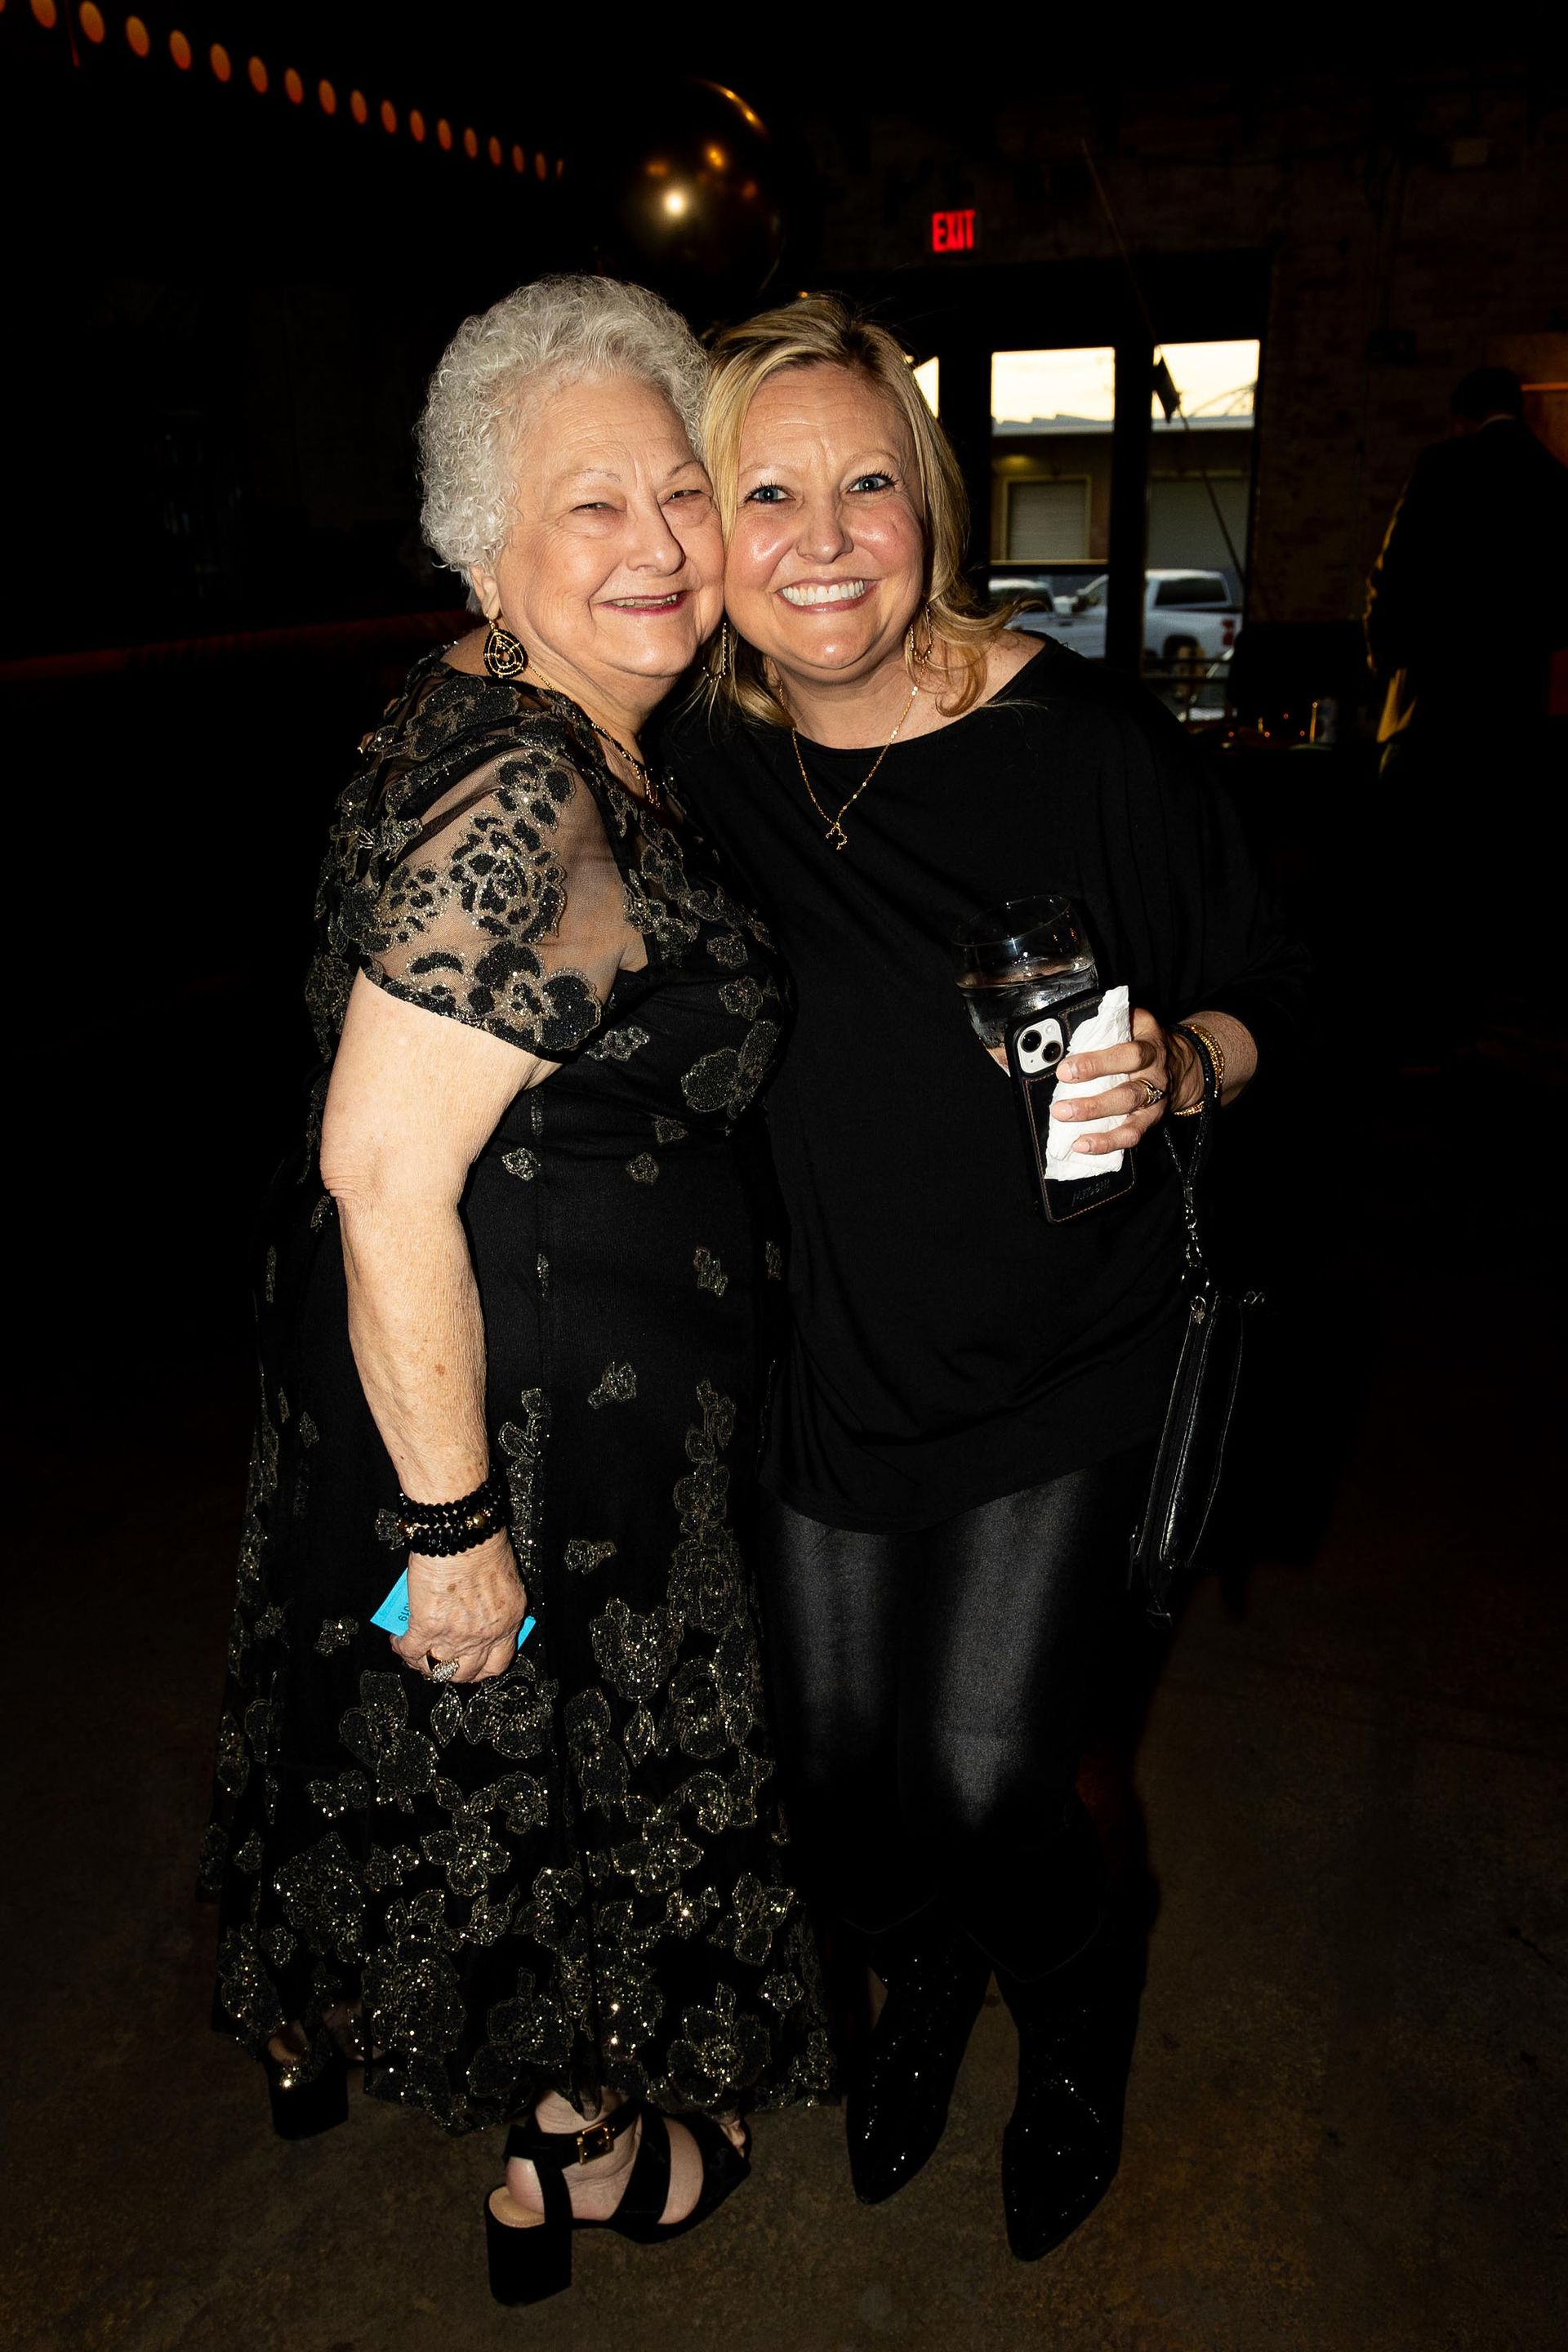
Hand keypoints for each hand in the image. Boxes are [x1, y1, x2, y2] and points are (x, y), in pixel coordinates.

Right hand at [391, 1528, 527, 1685]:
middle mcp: (484, 1634)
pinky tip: (398, 1640)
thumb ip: (491, 1605)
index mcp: (507, 1621)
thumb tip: (472, 1612)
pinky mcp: (427, 1626)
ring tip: (415, 1652)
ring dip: (422, 1663)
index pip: (497, 1663)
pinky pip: (411, 1649)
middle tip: (439, 1661)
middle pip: (465, 1672)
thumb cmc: (482, 1543)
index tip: (469, 1666)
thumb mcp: (502, 1581)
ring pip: (436, 1667)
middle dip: (449, 1670)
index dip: (478, 1669)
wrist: (462, 1533)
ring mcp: (456, 1635)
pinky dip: (401, 1647)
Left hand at [1046, 1007, 1198, 1156]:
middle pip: (1127, 1094)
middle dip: (1092, 1105)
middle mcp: (1155, 1077)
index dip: (1096, 1064)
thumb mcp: (1136, 1020)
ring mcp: (1154, 1102)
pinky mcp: (1150, 1120)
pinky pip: (1131, 1136)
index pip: (1127, 1056)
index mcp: (1150, 1048)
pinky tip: (1083, 1145)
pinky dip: (1107, 1143)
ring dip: (1098, 1129)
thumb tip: (1075, 1024)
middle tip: (1061, 1109)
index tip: (1066, 1070)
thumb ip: (1111, 1020)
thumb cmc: (1146, 1039)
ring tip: (1072, 1134)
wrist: (1180, 1063)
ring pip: (1129, 1119)